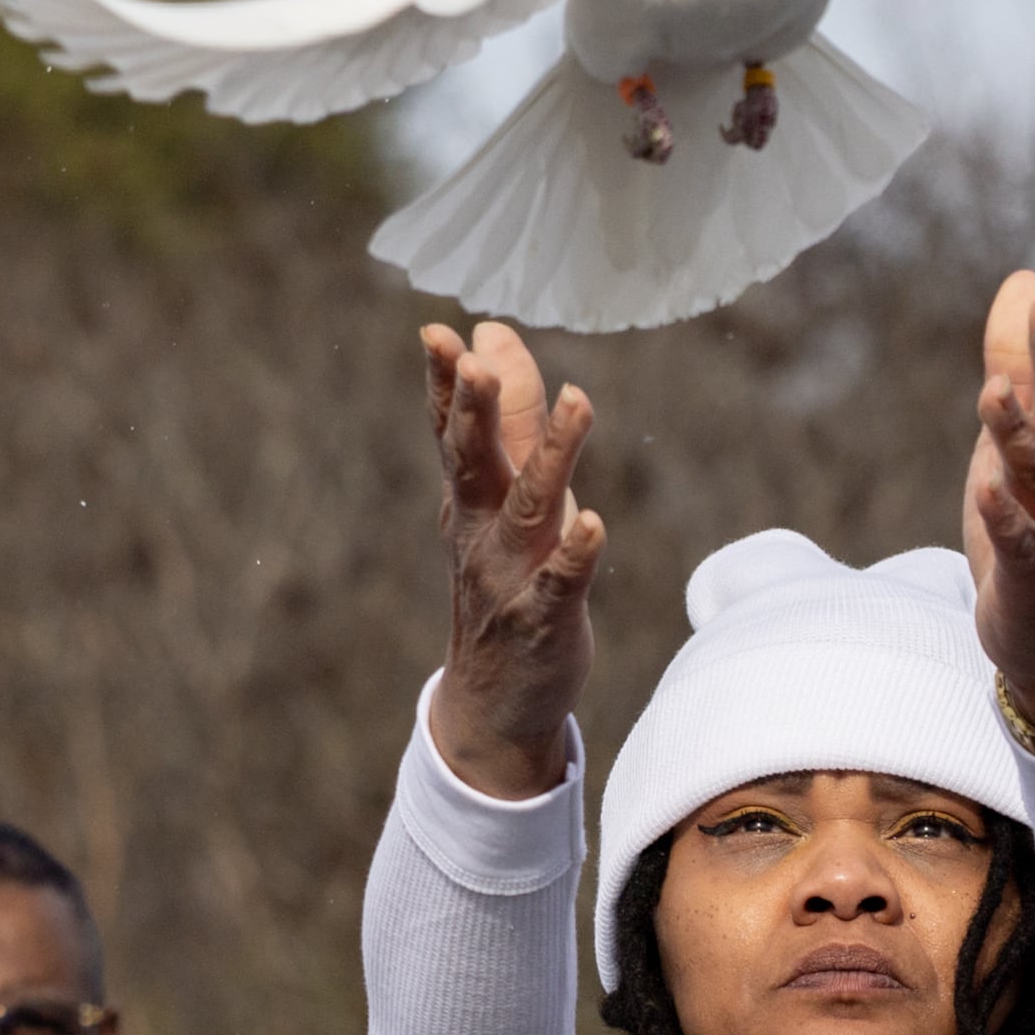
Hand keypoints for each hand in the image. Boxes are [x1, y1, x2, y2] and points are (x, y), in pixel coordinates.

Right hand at [423, 321, 604, 799]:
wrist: (493, 701)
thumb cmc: (506, 581)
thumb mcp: (500, 496)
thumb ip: (505, 418)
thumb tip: (491, 335)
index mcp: (470, 498)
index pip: (453, 430)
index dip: (445, 383)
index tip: (442, 332)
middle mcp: (482, 530)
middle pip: (474, 460)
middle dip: (472, 408)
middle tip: (470, 358)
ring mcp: (510, 575)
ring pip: (528, 508)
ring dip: (549, 455)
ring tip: (576, 400)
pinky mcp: (545, 618)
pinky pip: (560, 583)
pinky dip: (575, 554)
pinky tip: (593, 524)